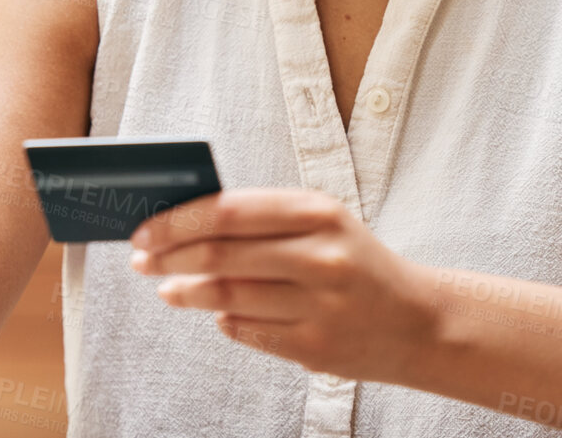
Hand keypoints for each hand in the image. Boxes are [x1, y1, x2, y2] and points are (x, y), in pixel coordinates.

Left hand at [127, 187, 438, 385]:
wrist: (420, 321)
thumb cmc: (355, 262)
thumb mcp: (322, 223)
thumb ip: (262, 219)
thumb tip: (185, 223)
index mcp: (318, 212)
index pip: (229, 211)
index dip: (178, 221)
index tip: (145, 228)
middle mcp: (320, 256)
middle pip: (221, 255)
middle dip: (169, 257)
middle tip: (141, 259)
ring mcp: (319, 306)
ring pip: (227, 297)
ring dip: (185, 292)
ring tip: (167, 288)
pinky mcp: (315, 349)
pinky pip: (247, 332)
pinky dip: (222, 320)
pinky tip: (213, 312)